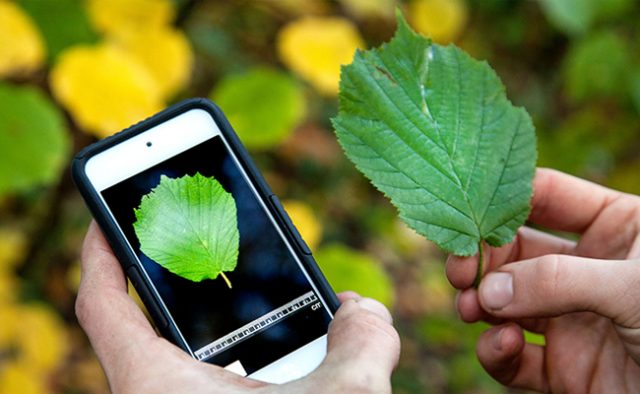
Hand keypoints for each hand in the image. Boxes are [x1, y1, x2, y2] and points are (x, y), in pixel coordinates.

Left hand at [76, 222, 399, 392]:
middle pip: (150, 325)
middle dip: (183, 284)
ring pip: (188, 361)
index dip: (100, 253)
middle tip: (210, 244)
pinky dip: (240, 365)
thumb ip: (366, 341)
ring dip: (224, 330)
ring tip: (266, 299)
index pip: (103, 306)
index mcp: (159, 388)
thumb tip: (363, 313)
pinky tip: (285, 359)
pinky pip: (211, 385)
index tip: (108, 220)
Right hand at [446, 168, 639, 391]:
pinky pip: (513, 356)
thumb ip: (559, 280)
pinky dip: (497, 351)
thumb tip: (490, 290)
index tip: (465, 209)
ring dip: (480, 303)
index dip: (503, 198)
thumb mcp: (634, 288)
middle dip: (482, 258)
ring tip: (472, 308)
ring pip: (504, 301)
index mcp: (617, 228)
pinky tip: (502, 345)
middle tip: (460, 270)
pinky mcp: (561, 367)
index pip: (546, 196)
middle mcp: (586, 268)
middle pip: (513, 249)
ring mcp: (570, 317)